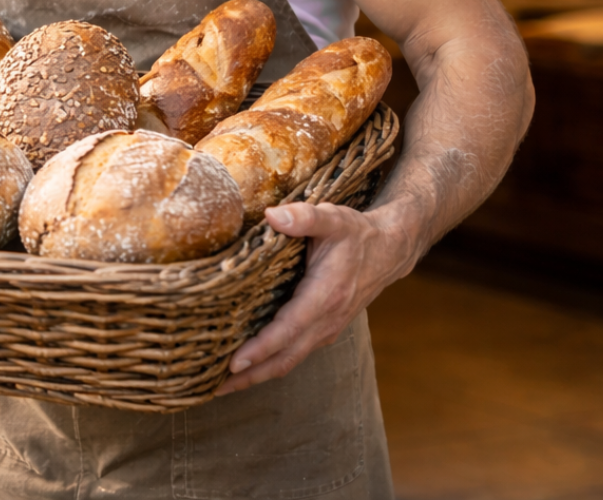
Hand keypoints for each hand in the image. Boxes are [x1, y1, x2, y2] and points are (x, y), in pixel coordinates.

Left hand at [214, 201, 415, 395]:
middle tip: (214, 388)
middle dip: (251, 375)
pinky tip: (247, 368)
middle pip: (285, 357)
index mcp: (325, 295)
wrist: (388, 251)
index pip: (289, 329)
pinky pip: (293, 354)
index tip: (235, 362)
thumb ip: (304, 216)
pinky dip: (269, 365)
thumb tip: (272, 215)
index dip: (262, 348)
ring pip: (289, 361)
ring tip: (222, 386)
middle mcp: (326, 320)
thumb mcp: (333, 218)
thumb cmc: (356, 234)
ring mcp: (325, 329)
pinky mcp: (322, 331)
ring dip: (257, 376)